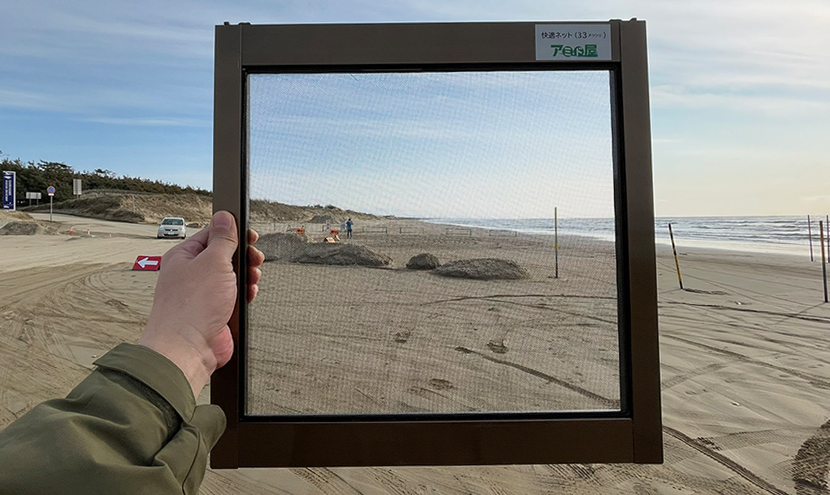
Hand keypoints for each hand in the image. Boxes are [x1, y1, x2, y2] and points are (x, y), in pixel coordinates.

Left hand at [138, 211, 264, 397]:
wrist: (187, 349)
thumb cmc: (191, 307)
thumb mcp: (213, 262)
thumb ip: (223, 239)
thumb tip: (224, 216)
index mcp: (185, 256)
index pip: (212, 235)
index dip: (233, 234)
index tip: (250, 237)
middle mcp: (192, 273)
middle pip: (225, 255)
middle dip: (244, 257)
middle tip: (253, 260)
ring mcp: (203, 293)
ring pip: (232, 276)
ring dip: (247, 276)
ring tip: (252, 280)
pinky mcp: (214, 311)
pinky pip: (234, 296)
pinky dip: (244, 294)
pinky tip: (248, 295)